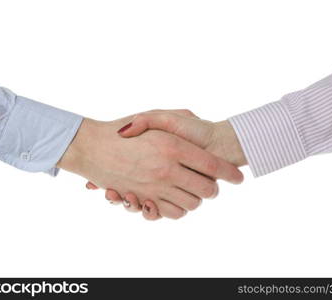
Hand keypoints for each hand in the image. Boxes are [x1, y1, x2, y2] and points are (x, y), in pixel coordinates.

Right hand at [58, 113, 242, 218]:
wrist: (92, 145)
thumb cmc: (125, 127)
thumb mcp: (156, 114)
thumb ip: (182, 116)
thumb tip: (201, 123)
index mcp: (173, 146)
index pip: (214, 166)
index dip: (230, 174)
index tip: (239, 178)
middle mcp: (167, 169)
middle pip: (207, 190)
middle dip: (212, 189)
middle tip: (211, 184)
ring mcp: (155, 186)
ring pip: (192, 204)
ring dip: (195, 199)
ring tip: (191, 190)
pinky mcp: (143, 199)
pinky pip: (171, 213)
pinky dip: (177, 209)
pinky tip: (174, 198)